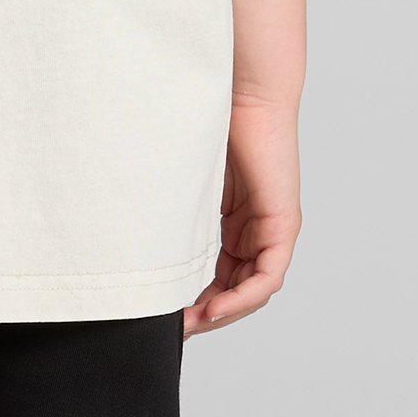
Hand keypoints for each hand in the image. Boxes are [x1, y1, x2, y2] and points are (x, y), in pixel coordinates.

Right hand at [184, 97, 300, 336]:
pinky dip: (242, 297)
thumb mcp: (188, 174)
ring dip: (222, 312)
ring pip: (252, 290)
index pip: (221, 274)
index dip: (195, 298)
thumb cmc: (213, 117)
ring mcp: (273, 228)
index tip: (165, 312)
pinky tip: (215, 308)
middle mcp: (259, 229)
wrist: (241, 88)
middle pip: (237, 289)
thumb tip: (134, 227)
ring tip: (190, 324)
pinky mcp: (283, 224)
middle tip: (174, 329)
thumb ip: (177, 204)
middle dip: (206, 314)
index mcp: (238, 219)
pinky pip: (267, 277)